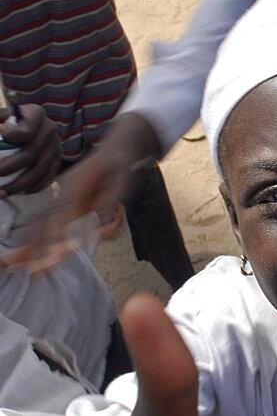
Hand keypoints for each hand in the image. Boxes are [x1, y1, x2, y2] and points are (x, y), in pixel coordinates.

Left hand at [0, 104, 60, 195]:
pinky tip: (17, 192)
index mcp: (36, 115)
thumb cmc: (11, 120)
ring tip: (2, 192)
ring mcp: (56, 146)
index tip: (2, 137)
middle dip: (10, 167)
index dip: (12, 137)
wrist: (31, 124)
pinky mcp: (57, 160)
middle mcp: (50, 130)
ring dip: (19, 184)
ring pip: (40, 171)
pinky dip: (32, 188)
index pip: (26, 130)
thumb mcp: (4, 115)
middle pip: (31, 154)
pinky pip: (47, 178)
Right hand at [3, 112, 158, 272]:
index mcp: (78, 185)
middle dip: (34, 244)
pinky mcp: (66, 201)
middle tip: (26, 268)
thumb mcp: (124, 178)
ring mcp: (63, 196)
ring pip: (39, 221)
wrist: (119, 147)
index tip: (50, 254)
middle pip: (44, 219)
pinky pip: (45, 220)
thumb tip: (101, 215)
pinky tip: (24, 250)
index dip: (55, 234)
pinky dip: (33, 236)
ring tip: (14, 263)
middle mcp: (65, 191)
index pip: (62, 212)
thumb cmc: (123, 164)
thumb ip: (112, 197)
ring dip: (28, 242)